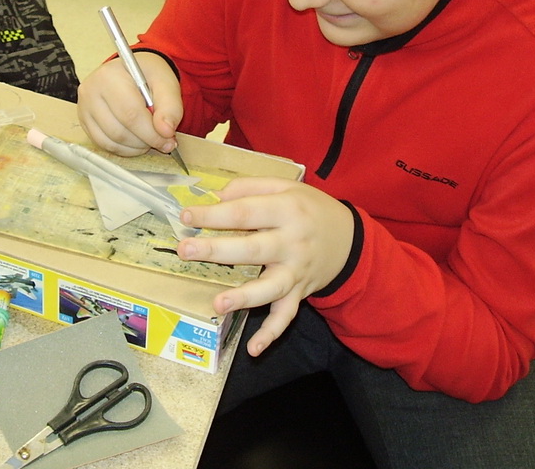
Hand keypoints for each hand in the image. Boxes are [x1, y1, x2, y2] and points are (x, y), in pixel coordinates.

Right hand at [77, 53, 182, 156]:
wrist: (131, 71)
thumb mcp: (166, 83)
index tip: (168, 139)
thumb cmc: (147, 75)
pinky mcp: (84, 121)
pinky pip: (103, 144)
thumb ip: (170, 107)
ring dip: (135, 147)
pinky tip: (136, 140)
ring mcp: (84, 108)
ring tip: (150, 137)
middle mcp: (91, 91)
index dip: (152, 133)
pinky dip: (124, 149)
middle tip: (163, 141)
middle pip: (119, 131)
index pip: (130, 114)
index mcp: (110, 76)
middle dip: (145, 141)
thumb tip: (166, 131)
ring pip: (111, 142)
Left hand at [177, 176, 354, 356]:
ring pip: (269, 288)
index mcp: (287, 210)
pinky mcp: (300, 293)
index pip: (244, 212)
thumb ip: (250, 187)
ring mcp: (296, 272)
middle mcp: (292, 242)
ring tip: (218, 304)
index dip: (214, 214)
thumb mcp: (285, 186)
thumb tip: (215, 197)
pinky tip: (253, 348)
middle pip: (252, 249)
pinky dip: (271, 333)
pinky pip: (286, 316)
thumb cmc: (309, 208)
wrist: (349, 239)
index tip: (187, 217)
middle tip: (185, 250)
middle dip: (216, 250)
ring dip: (244, 298)